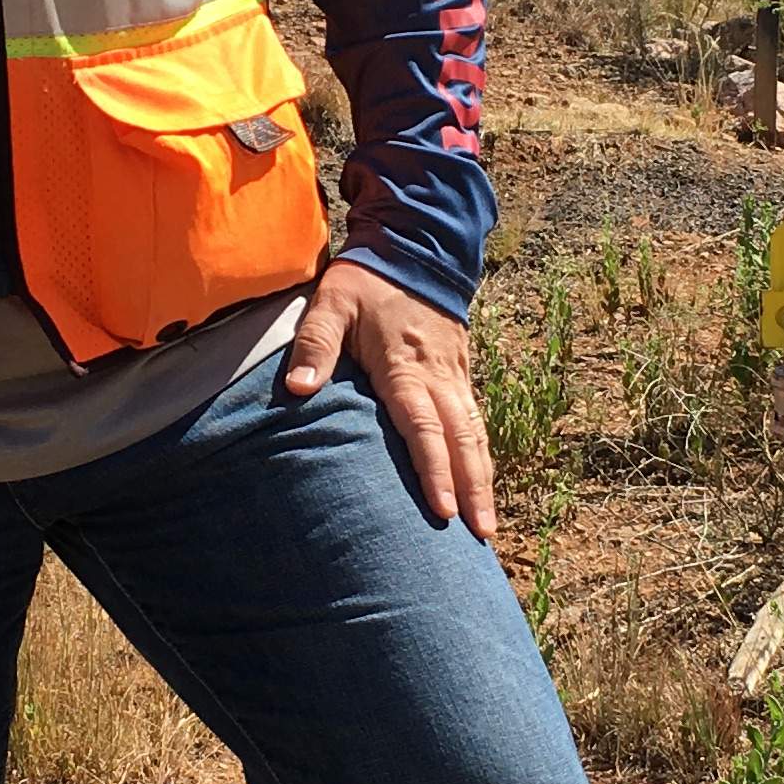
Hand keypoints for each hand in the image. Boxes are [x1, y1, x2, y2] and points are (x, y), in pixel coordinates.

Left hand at [283, 257, 497, 540]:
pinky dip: (481, 455)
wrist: (415, 247)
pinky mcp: (461, 371)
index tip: (442, 510)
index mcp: (405, 365)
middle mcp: (438, 376)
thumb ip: (315, 345)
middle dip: (472, 489)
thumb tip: (298, 389)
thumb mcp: (331, 303)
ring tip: (486, 525)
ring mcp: (455, 374)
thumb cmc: (366, 281)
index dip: (434, 471)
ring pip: (476, 434)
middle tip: (480, 536)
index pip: (423, 427)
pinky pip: (476, 420)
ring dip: (482, 479)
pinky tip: (481, 483)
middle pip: (462, 440)